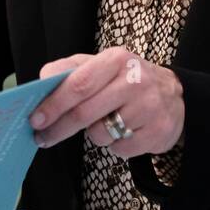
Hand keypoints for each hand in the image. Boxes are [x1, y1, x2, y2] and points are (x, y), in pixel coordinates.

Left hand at [30, 48, 184, 158]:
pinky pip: (119, 149)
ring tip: (106, 123)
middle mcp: (136, 80)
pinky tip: (124, 131)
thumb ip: (70, 70)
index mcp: (116, 59)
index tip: (35, 119)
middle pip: (86, 113)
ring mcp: (149, 106)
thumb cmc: (127, 80)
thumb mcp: (102, 65)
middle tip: (43, 138)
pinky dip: (114, 145)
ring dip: (94, 135)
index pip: (79, 83)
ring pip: (101, 134)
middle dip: (59, 129)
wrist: (174, 95)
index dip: (54, 103)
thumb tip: (42, 81)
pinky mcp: (158, 131)